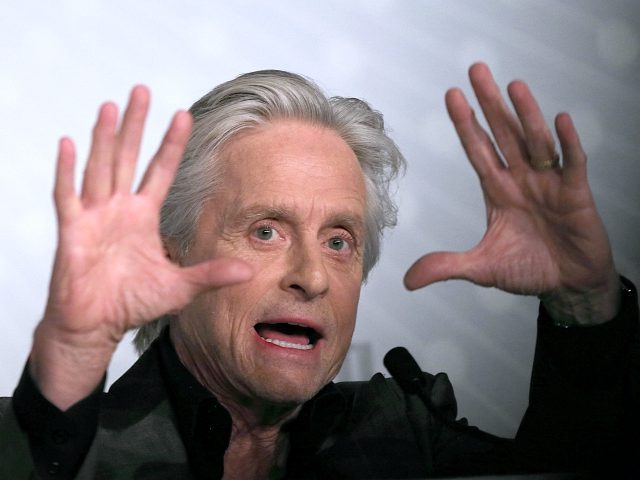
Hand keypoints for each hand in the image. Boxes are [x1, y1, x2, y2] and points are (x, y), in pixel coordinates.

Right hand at [30, 87, 252, 407]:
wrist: (97, 325)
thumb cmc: (132, 303)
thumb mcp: (179, 287)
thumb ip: (211, 275)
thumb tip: (250, 271)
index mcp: (143, 217)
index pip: (161, 171)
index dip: (172, 144)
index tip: (184, 115)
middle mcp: (119, 209)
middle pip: (128, 158)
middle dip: (135, 125)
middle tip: (142, 90)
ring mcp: (94, 217)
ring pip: (100, 167)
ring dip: (104, 137)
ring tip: (111, 105)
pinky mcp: (72, 231)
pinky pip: (67, 196)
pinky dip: (68, 171)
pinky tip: (70, 143)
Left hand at [404, 63, 619, 324]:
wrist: (568, 284)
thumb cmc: (528, 270)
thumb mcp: (481, 268)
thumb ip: (446, 266)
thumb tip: (407, 279)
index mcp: (497, 190)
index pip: (477, 149)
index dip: (465, 123)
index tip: (451, 95)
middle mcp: (521, 179)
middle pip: (503, 134)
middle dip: (490, 103)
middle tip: (477, 70)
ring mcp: (549, 183)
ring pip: (535, 142)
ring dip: (525, 115)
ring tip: (512, 86)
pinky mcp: (576, 194)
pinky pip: (572, 163)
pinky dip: (568, 143)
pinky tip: (560, 120)